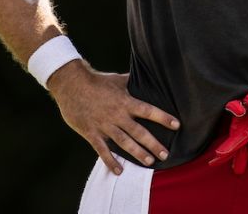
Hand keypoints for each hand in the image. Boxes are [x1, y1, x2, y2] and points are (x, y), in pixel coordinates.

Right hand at [47, 61, 179, 175]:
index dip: (163, 117)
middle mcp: (117, 115)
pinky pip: (102, 150)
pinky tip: (119, 171)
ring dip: (137, 153)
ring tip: (150, 162)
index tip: (177, 125)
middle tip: (166, 154)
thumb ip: (133, 82)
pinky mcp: (91, 133)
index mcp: (125, 101)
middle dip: (153, 144)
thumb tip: (149, 76)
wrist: (70, 85)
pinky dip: (110, 161)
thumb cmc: (96, 81)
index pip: (148, 110)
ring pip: (124, 142)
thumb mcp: (117, 80)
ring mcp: (104, 125)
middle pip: (139, 131)